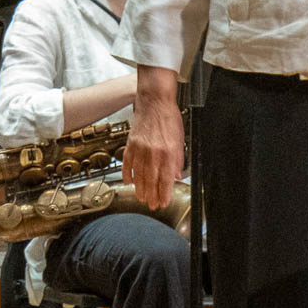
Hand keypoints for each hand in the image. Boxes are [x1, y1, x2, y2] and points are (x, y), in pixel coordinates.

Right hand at [123, 66, 184, 209]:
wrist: (154, 101)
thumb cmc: (169, 118)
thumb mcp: (179, 139)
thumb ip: (177, 160)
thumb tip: (175, 176)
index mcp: (167, 152)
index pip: (165, 178)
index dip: (164, 193)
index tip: (163, 202)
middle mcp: (153, 152)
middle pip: (151, 179)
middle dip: (152, 195)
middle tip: (152, 205)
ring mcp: (140, 148)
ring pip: (138, 174)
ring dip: (140, 189)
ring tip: (142, 198)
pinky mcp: (131, 144)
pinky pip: (127, 162)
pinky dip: (127, 173)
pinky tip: (128, 181)